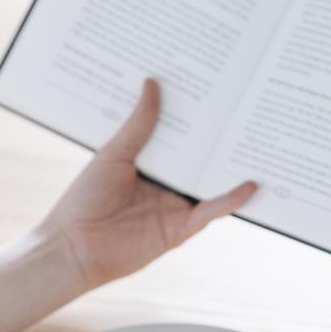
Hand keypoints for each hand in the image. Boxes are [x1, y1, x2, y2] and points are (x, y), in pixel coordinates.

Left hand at [39, 79, 256, 290]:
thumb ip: (138, 124)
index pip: (179, 138)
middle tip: (244, 109)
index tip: (214, 91)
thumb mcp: (113, 154)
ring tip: (257, 142)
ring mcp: (174, 207)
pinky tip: (250, 185)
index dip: (195, 118)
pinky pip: (210, 212)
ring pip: (209, 184)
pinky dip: (230, 200)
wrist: (73, 248)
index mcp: (148, 164)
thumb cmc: (83, 200)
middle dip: (220, 139)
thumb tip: (152, 83)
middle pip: (199, 159)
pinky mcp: (180, 229)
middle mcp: (165, 185)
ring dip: (231, 168)